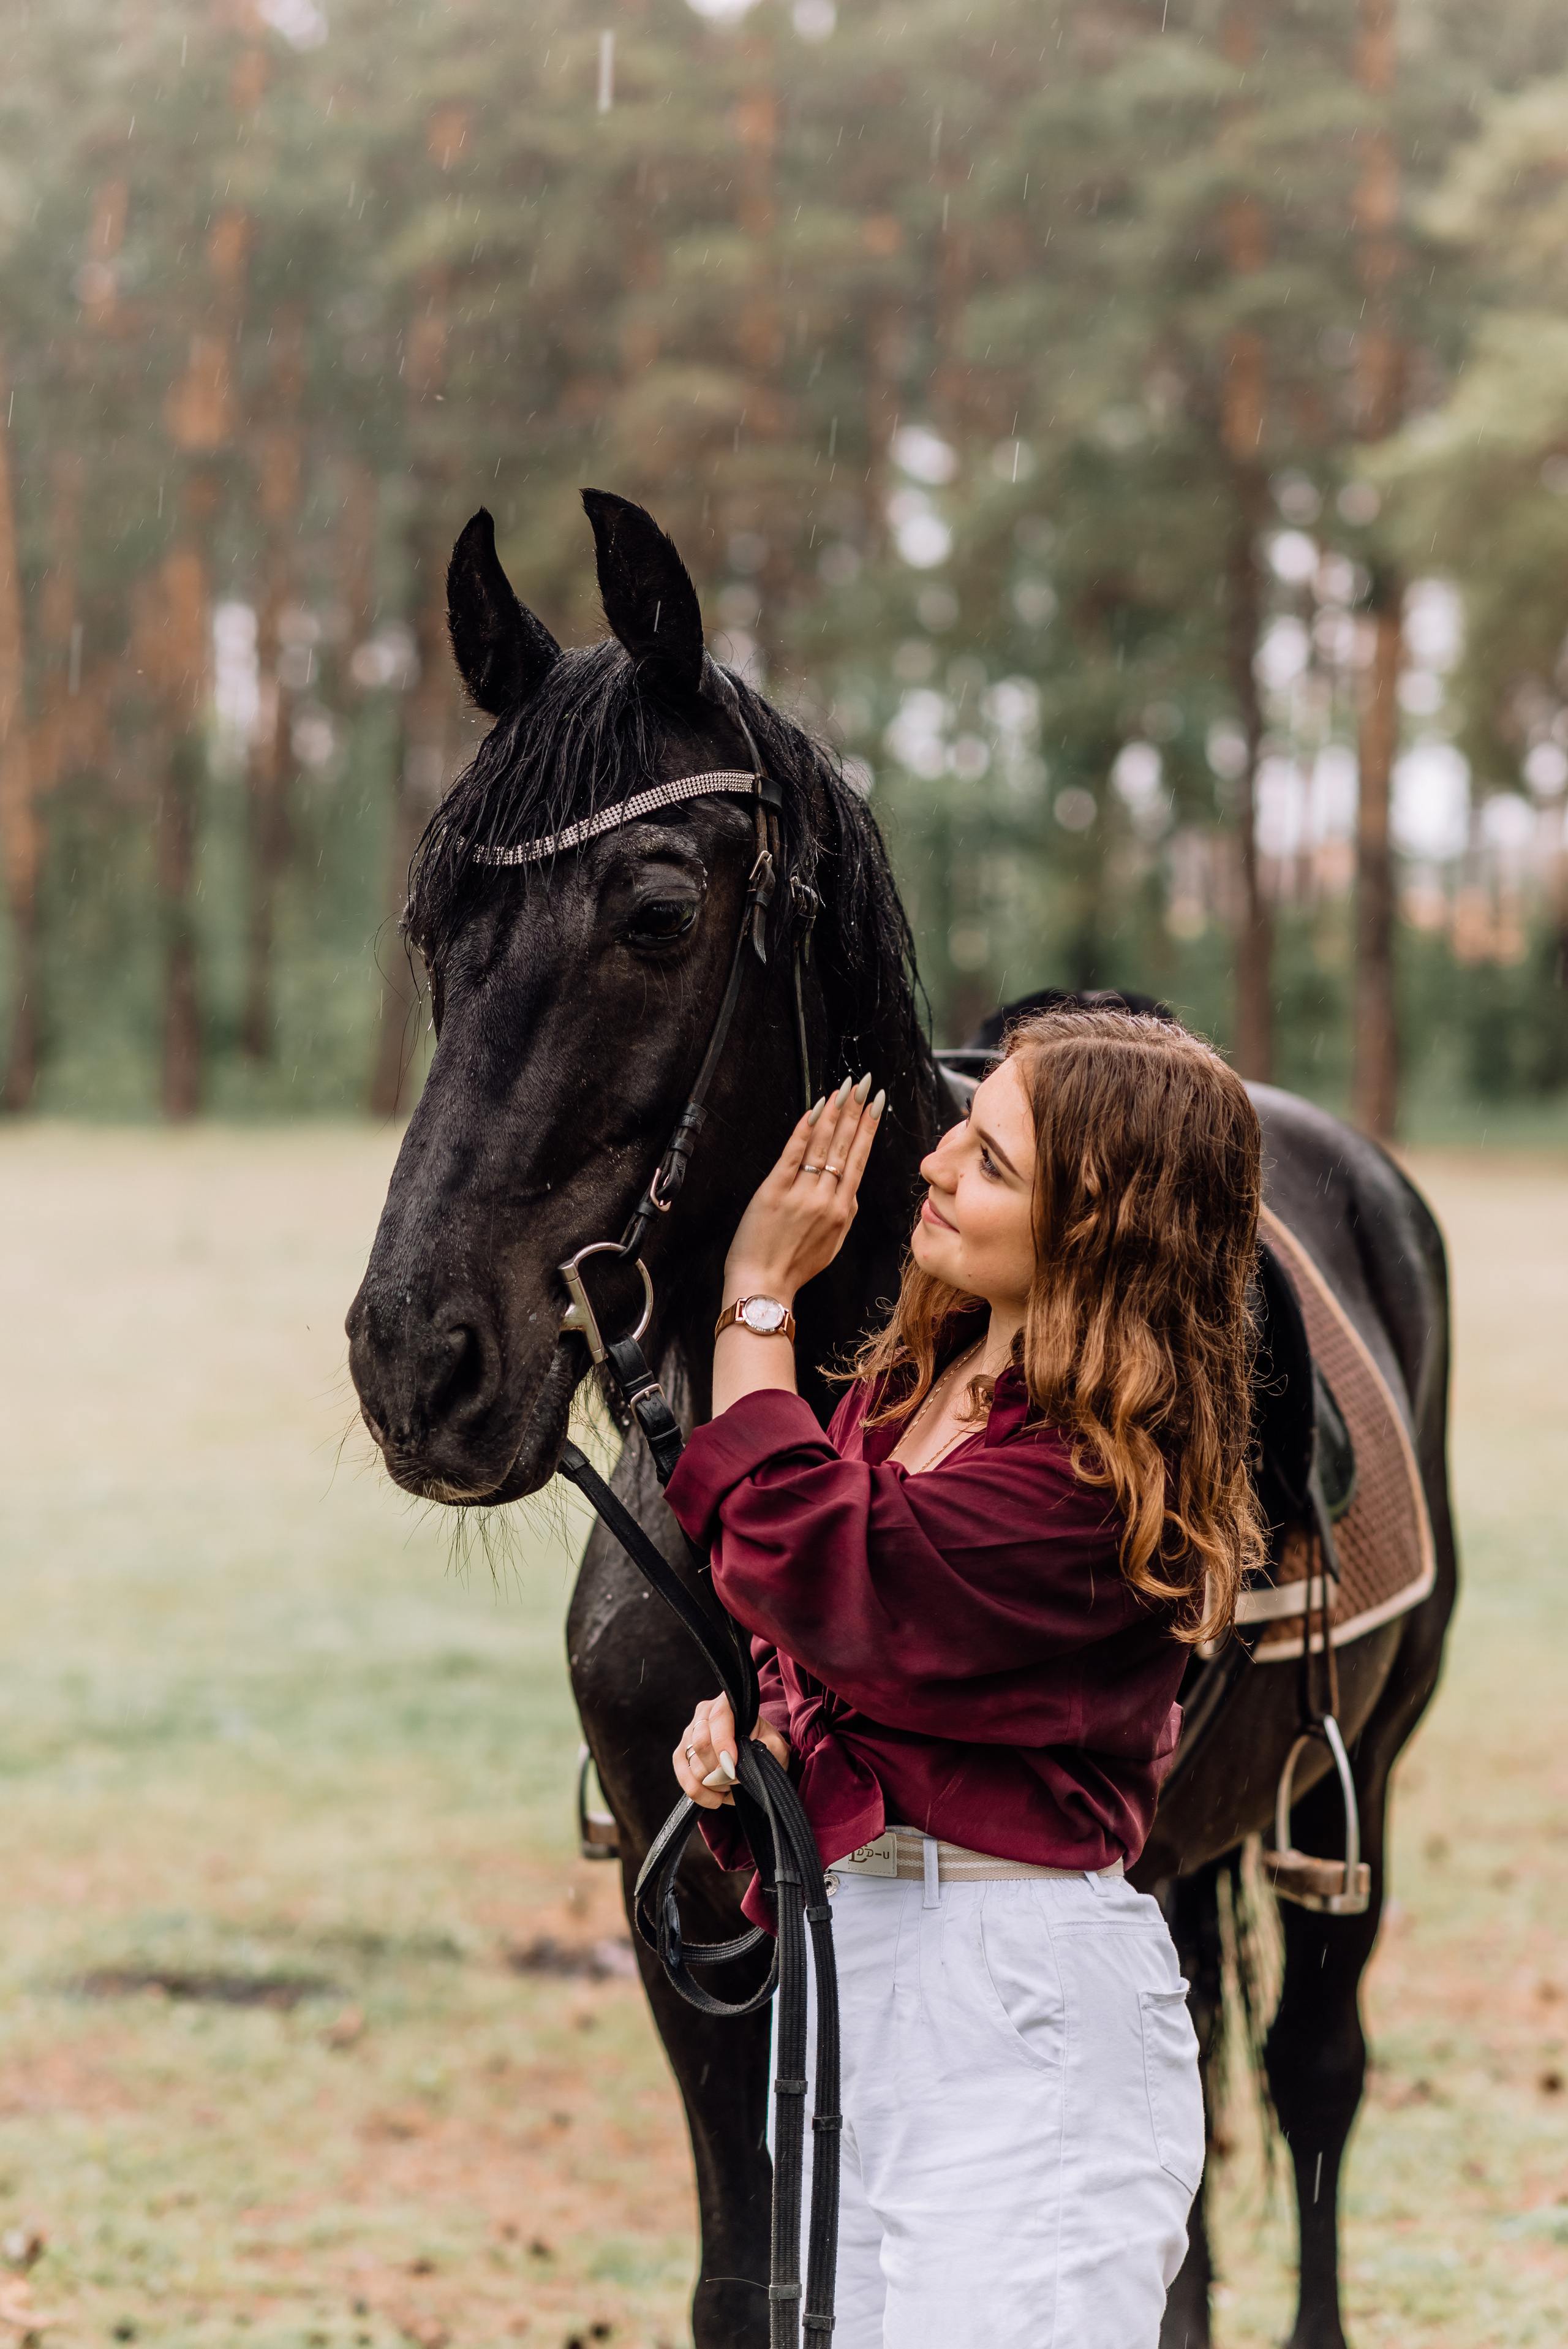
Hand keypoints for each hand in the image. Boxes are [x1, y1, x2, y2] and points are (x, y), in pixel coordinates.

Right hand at [672, 1693, 791, 1808]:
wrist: (758, 1753)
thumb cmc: (767, 1745)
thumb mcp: (775, 1745)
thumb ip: (764, 1751)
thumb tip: (737, 1769)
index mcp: (727, 1703)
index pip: (718, 1719)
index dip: (723, 1743)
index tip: (732, 1767)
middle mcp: (704, 1714)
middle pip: (701, 1743)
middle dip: (719, 1769)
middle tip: (736, 1780)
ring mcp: (689, 1734)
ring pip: (692, 1763)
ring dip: (713, 1783)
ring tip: (731, 1785)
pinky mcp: (681, 1755)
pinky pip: (683, 1778)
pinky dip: (699, 1793)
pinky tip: (716, 1798)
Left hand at [722, 1073, 885, 1306]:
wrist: (763, 1284)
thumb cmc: (795, 1267)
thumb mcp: (832, 1243)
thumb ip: (844, 1212)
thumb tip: (850, 1188)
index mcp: (843, 1210)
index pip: (860, 1159)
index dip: (869, 1128)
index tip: (877, 1103)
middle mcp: (826, 1198)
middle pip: (845, 1145)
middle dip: (857, 1110)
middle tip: (865, 1083)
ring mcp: (801, 1193)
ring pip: (822, 1145)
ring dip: (835, 1112)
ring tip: (844, 1088)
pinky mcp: (774, 1190)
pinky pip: (793, 1153)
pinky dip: (804, 1129)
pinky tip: (814, 1109)